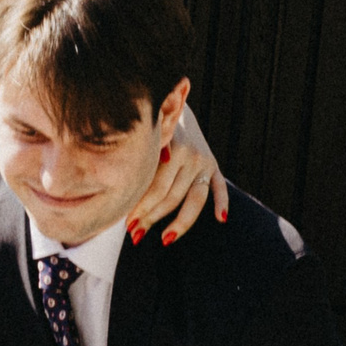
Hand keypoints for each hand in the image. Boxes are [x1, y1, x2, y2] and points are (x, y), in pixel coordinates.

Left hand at [129, 109, 230, 245]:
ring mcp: (205, 162)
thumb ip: (140, 162)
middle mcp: (191, 156)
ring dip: (181, 222)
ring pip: (195, 199)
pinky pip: (221, 187)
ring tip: (166, 239)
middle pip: (172, 196)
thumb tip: (122, 193)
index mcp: (171, 149)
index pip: (156, 187)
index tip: (128, 224)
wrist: (174, 106)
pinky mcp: (215, 166)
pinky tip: (220, 220)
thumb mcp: (145, 141)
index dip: (141, 207)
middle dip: (152, 217)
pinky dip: (223, 203)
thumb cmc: (150, 130)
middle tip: (136, 234)